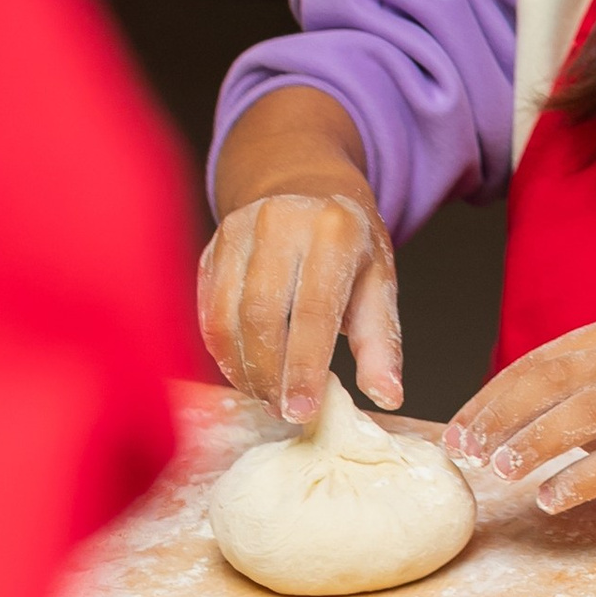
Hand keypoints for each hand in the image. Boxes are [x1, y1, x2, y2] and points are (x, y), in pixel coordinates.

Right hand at [198, 190, 402, 423]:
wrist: (305, 184)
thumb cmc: (347, 240)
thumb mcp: (379, 280)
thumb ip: (381, 341)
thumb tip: (388, 396)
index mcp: (333, 230)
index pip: (314, 311)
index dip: (305, 367)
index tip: (302, 412)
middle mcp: (280, 223)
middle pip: (262, 317)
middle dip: (269, 375)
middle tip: (282, 411)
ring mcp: (238, 231)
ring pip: (226, 317)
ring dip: (242, 369)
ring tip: (265, 395)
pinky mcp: (211, 246)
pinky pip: (207, 310)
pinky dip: (222, 349)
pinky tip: (243, 370)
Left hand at [445, 321, 595, 517]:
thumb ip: (558, 393)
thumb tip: (476, 424)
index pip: (537, 365)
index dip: (489, 400)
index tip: (453, 434)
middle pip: (556, 381)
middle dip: (501, 417)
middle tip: (466, 451)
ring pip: (588, 414)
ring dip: (535, 441)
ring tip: (498, 470)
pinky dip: (578, 480)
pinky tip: (548, 499)